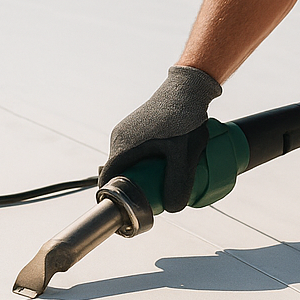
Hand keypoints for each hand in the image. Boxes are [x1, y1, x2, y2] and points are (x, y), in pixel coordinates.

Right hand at [99, 66, 220, 212]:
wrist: (190, 87)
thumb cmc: (184, 118)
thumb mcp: (184, 155)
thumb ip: (178, 183)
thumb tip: (173, 208)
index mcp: (123, 147)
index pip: (109, 181)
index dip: (117, 199)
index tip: (131, 211)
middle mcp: (120, 139)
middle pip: (121, 174)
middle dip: (137, 188)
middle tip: (157, 197)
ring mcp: (128, 132)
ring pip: (131, 163)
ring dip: (145, 174)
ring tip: (166, 179)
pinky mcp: (138, 128)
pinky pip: (138, 152)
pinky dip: (149, 162)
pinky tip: (168, 163)